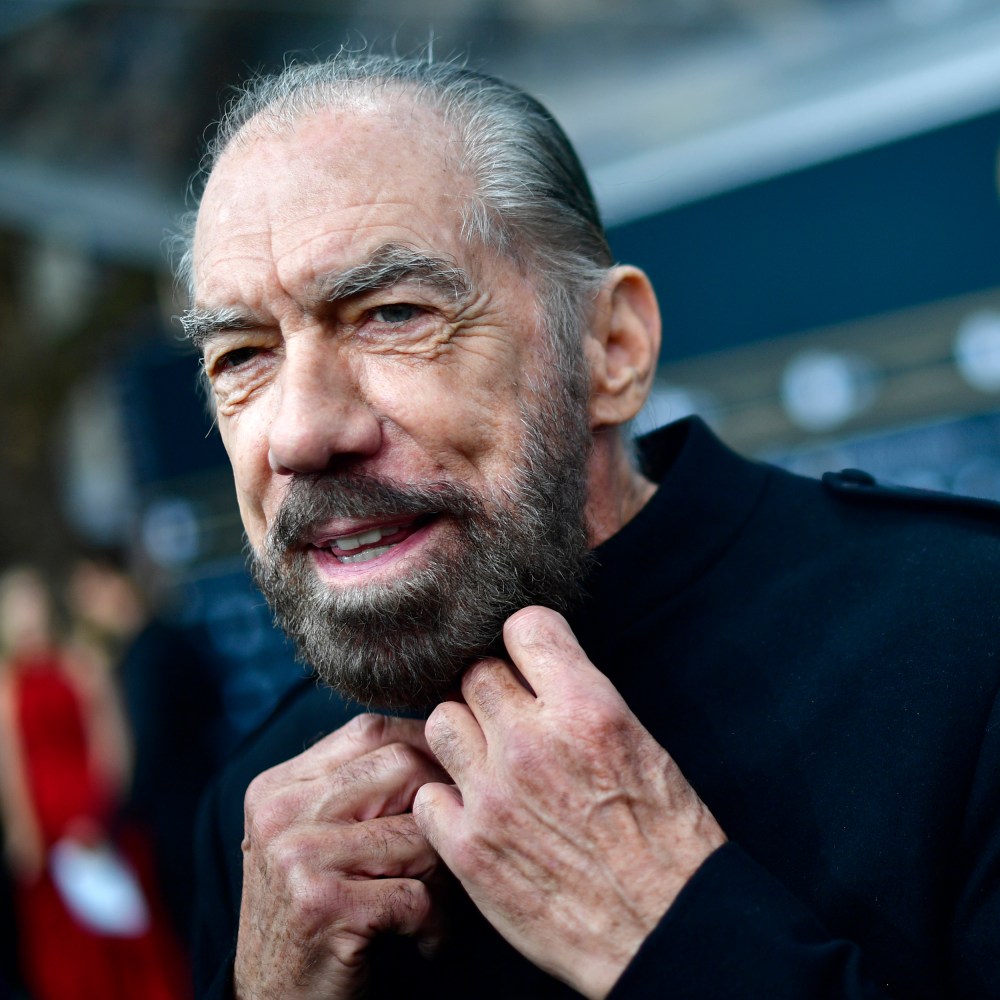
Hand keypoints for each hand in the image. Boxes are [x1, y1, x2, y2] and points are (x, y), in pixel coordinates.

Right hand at [235, 713, 448, 999]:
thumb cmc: (309, 910)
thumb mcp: (310, 836)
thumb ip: (352, 786)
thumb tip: (438, 737)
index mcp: (279, 787)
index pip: (370, 729)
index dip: (424, 743)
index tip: (453, 776)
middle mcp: (282, 813)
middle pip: (403, 767)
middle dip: (441, 806)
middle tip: (450, 845)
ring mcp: (298, 858)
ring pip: (419, 833)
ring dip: (443, 873)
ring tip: (436, 900)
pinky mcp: (323, 907)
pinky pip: (416, 895)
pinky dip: (435, 922)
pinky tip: (425, 938)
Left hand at [413, 606, 726, 999]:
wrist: (664, 931)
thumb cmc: (667, 842)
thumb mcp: (642, 745)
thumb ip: (582, 701)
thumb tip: (544, 672)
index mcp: (586, 709)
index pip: (525, 626)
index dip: (529, 641)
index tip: (531, 659)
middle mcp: (532, 742)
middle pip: (477, 674)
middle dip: (495, 691)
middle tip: (513, 719)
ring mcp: (492, 794)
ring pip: (442, 722)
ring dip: (464, 735)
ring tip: (489, 760)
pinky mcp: (467, 847)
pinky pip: (428, 792)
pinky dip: (448, 799)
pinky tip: (476, 811)